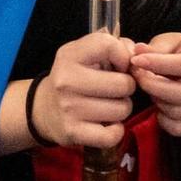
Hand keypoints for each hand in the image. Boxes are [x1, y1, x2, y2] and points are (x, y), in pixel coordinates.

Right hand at [36, 29, 136, 150]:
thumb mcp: (84, 54)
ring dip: (121, 109)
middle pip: (123, 84)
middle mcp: (66, 80)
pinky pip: (112, 135)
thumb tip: (136, 56)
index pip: (107, 45)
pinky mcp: (73, 132)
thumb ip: (114, 47)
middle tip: (116, 90)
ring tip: (109, 105)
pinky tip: (108, 124)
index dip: (123, 56)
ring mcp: (68, 108)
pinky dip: (116, 131)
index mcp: (70, 56)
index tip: (118, 66)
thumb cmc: (74, 78)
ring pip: (121, 109)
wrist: (44, 109)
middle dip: (126, 88)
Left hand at [130, 32, 180, 136]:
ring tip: (151, 87)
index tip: (135, 61)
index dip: (157, 64)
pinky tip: (159, 104)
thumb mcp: (170, 42)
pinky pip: (176, 128)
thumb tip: (138, 51)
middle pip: (179, 94)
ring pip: (175, 112)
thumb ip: (155, 47)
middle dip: (152, 86)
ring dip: (156, 100)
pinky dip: (162, 119)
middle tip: (138, 76)